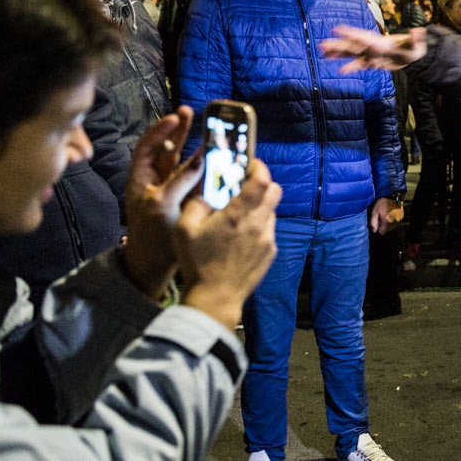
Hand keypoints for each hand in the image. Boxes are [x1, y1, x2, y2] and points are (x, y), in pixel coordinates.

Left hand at [122, 107, 204, 299]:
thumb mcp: (162, 205)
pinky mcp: (187, 203)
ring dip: (198, 148)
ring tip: (211, 133)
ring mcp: (173, 192)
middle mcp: (156, 182)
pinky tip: (219, 161)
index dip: (161, 130)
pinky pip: (197, 181)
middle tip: (191, 111)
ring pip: (185, 163)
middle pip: (167, 149)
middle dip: (180, 131)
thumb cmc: (150, 237)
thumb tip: (200, 160)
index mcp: (141, 180)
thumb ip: (180, 181)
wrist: (153, 266)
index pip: (148, 147)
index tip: (176, 117)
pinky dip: (207, 170)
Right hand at [177, 159, 281, 328]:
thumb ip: (197, 203)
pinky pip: (268, 230)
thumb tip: (207, 190)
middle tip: (244, 184)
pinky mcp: (270, 252)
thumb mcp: (185, 229)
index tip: (249, 163)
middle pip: (275, 191)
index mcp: (238, 215)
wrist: (216, 298)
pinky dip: (258, 225)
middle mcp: (259, 225)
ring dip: (258, 205)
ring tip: (237, 214)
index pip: (262, 180)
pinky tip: (240, 235)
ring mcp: (268, 239)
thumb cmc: (198, 264)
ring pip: (272, 210)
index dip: (258, 167)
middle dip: (262, 183)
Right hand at [319, 25, 426, 73]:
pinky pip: (359, 65)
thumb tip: (419, 31)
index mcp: (380, 42)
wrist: (413, 55)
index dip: (350, 33)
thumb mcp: (416, 44)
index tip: (337, 29)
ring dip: (338, 54)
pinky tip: (340, 70)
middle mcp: (372, 46)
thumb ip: (416, 38)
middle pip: (352, 45)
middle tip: (322, 45)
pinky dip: (350, 67)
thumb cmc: (414, 47)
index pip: (363, 37)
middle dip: (338, 46)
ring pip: (352, 54)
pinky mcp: (372, 62)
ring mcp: (370, 54)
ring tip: (323, 53)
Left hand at [370, 197, 402, 234]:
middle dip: (383, 225)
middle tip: (381, 216)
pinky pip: (394, 222)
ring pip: (391, 226)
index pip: (382, 232)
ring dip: (387, 222)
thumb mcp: (375, 212)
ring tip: (386, 214)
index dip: (379, 228)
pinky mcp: (401, 217)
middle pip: (387, 230)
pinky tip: (390, 213)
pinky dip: (392, 219)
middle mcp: (394, 222)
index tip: (378, 221)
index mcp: (387, 222)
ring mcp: (398, 220)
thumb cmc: (383, 203)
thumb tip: (374, 231)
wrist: (392, 196)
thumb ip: (373, 222)